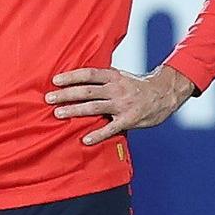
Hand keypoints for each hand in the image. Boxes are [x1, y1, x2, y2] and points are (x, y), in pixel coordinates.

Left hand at [46, 65, 195, 145]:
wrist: (165, 94)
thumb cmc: (138, 86)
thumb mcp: (121, 76)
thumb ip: (103, 79)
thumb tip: (80, 79)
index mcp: (113, 76)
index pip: (88, 74)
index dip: (71, 76)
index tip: (55, 80)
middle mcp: (116, 89)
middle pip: (87, 91)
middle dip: (66, 94)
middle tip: (49, 98)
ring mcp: (122, 105)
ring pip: (94, 107)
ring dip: (75, 110)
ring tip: (58, 113)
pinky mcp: (129, 120)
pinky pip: (111, 128)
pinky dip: (98, 134)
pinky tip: (85, 140)